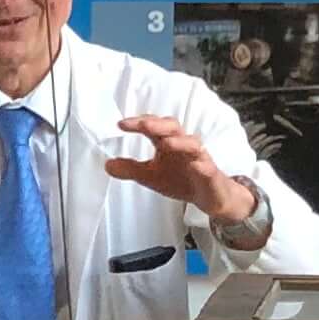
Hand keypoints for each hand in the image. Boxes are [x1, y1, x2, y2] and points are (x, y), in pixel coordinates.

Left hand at [109, 114, 257, 224]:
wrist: (209, 196)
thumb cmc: (181, 179)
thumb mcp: (150, 176)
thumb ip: (130, 169)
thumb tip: (107, 165)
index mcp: (167, 143)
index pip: (153, 126)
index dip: (139, 123)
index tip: (121, 124)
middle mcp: (183, 146)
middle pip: (173, 128)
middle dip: (159, 125)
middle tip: (143, 124)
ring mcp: (199, 158)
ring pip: (192, 144)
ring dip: (180, 142)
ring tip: (166, 143)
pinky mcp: (211, 174)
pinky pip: (208, 167)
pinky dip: (202, 165)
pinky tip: (196, 166)